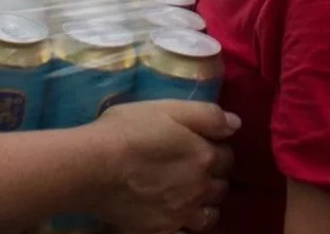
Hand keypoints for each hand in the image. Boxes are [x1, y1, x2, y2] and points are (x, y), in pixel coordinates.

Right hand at [92, 100, 236, 233]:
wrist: (93, 167)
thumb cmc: (128, 130)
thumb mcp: (168, 108)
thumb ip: (206, 115)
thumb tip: (236, 124)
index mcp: (203, 156)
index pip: (226, 156)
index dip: (216, 148)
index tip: (203, 144)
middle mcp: (199, 188)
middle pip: (220, 187)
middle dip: (213, 177)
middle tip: (194, 169)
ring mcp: (181, 214)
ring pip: (209, 216)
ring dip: (205, 205)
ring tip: (190, 197)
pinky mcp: (161, 232)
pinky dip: (185, 227)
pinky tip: (175, 218)